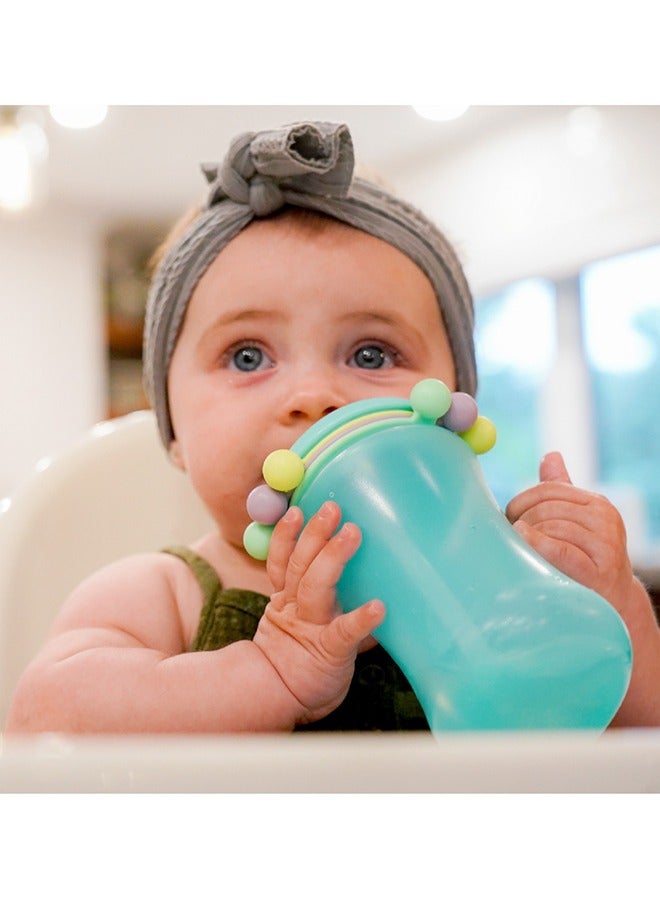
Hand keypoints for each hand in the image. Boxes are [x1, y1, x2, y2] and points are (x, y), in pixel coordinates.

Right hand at [252, 501, 384, 724]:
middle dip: (315, 535)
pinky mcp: (330, 651)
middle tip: (332, 508)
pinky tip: (378, 607)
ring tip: (350, 533)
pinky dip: (361, 619)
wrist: (282, 700)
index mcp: (288, 600)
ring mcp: (311, 628)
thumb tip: (364, 576)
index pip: (284, 562)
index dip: (288, 536)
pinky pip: (345, 633)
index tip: (297, 510)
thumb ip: (330, 601)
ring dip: (332, 557)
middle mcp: (297, 608)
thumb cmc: (301, 661)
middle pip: (301, 566)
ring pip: (314, 587)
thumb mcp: (307, 626)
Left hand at [505, 451, 633, 615]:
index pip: (549, 490)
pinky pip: (560, 549)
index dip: (522, 501)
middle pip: (548, 508)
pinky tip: (526, 545)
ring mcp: (606, 544)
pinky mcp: (600, 570)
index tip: (509, 517)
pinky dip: (538, 545)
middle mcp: (605, 520)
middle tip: (511, 538)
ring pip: (552, 527)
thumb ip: (561, 491)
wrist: (611, 603)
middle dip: (523, 521)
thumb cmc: (584, 558)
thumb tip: (551, 456)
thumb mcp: (575, 522)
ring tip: (521, 551)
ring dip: (528, 538)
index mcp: (597, 504)